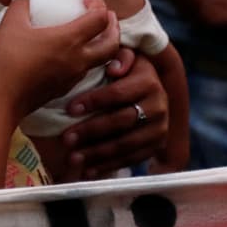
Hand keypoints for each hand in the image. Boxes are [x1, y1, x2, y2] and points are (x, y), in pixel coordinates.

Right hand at [0, 0, 119, 123]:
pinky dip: (85, 59)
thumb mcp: (10, 24)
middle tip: (106, 17)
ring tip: (91, 36)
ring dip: (103, 45)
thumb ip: (21, 6)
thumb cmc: (6, 59)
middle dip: (114, 27)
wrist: (0, 97)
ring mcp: (73, 76)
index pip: (100, 18)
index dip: (98, 4)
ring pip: (101, 60)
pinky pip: (83, 71)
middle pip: (113, 43)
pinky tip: (68, 55)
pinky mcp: (64, 88)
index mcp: (70, 40)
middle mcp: (78, 59)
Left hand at [60, 53, 170, 177]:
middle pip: (122, 121)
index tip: (70, 109)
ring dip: (99, 152)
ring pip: (127, 143)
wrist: (146, 86)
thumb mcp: (122, 57)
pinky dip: (110, 165)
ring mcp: (159, 128)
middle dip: (92, 131)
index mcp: (149, 81)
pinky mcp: (156, 145)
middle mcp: (159, 106)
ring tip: (74, 157)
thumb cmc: (123, 69)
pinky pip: (132, 158)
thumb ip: (119, 56)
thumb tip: (115, 67)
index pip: (119, 93)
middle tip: (67, 138)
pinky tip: (89, 170)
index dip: (94, 101)